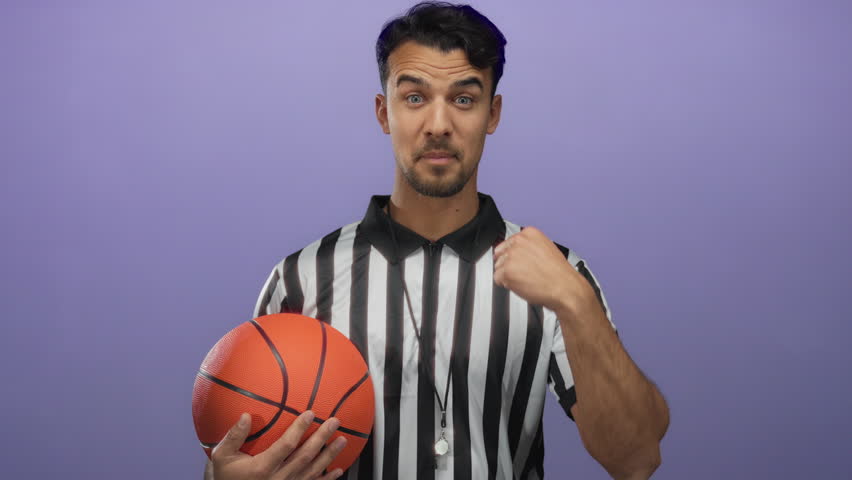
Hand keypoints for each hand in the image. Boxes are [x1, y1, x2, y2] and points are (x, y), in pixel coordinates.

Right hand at [209, 411, 346, 479]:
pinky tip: (337, 470)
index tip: (310, 413)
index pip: (286, 445)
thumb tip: (245, 415)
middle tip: (335, 422)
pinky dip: (326, 479)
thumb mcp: (222, 457)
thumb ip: (234, 437)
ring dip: (329, 455)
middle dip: (322, 437)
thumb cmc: (225, 477)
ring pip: (312, 471)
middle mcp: (278, 479)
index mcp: (262, 467)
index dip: (299, 429)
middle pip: (305, 456)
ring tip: (342, 440)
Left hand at [493, 226, 594, 315]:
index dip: (512, 256)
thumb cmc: (559, 273)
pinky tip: (522, 285)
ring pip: (498, 267)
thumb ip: (528, 247)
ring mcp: (511, 256)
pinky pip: (498, 279)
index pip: (507, 243)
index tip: (519, 262)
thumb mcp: (546, 248)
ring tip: (526, 279)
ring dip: (508, 275)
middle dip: (509, 265)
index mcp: (528, 233)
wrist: (565, 288)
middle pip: (501, 254)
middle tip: (524, 273)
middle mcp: (518, 242)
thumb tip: (515, 252)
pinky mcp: (507, 271)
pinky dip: (507, 284)